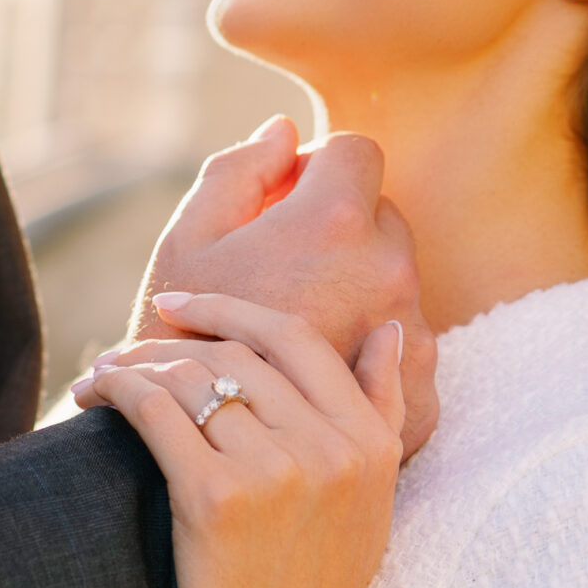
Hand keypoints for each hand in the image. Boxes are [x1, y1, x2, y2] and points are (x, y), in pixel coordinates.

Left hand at [73, 293, 404, 587]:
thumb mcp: (373, 500)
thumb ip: (383, 410)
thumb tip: (392, 330)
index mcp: (369, 442)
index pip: (296, 339)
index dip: (231, 308)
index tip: (179, 305)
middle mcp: (331, 448)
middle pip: (236, 352)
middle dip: (170, 340)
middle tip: (129, 350)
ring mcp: (276, 471)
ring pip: (190, 375)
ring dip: (134, 364)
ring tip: (103, 375)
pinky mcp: (218, 498)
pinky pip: (156, 410)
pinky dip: (115, 390)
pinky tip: (93, 394)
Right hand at [130, 118, 437, 456]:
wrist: (182, 455)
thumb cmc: (171, 340)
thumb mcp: (188, 242)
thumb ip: (239, 173)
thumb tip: (286, 132)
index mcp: (332, 224)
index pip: (356, 153)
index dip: (315, 170)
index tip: (282, 203)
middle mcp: (388, 275)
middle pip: (382, 220)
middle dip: (339, 231)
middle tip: (281, 272)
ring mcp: (411, 344)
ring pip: (398, 287)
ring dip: (359, 294)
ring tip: (298, 334)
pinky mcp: (416, 406)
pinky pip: (407, 357)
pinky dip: (375, 362)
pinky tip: (322, 382)